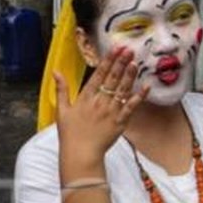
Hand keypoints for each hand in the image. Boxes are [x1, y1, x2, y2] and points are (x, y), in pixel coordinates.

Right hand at [56, 47, 146, 167]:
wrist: (80, 153)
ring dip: (129, 75)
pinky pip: (132, 106)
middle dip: (121, 62)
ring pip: (122, 89)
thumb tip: (56, 72)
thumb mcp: (61, 110)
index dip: (108, 61)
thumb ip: (61, 89)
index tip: (115, 49)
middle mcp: (99, 102)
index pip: (98, 75)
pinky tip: (146, 86)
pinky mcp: (120, 121)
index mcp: (85, 98)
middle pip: (112, 78)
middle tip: (128, 49)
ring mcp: (111, 111)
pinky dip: (140, 96)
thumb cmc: (69, 134)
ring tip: (135, 62)